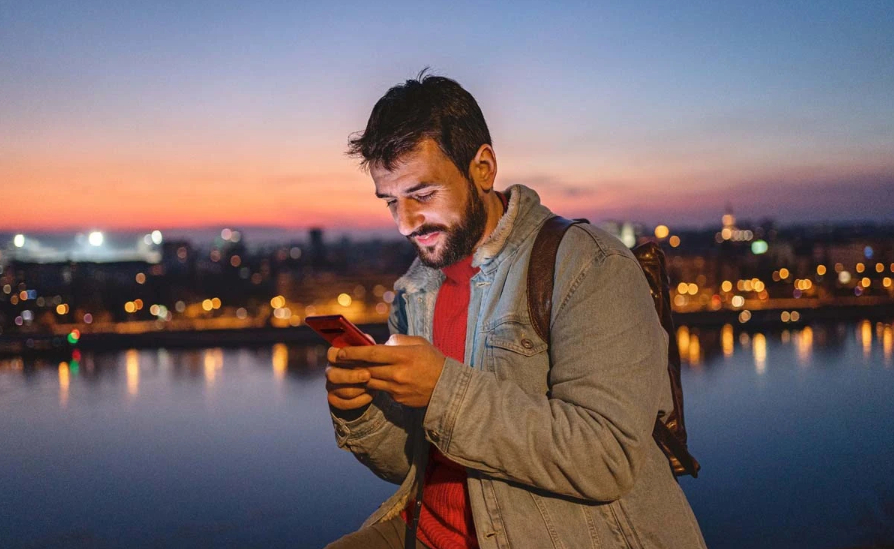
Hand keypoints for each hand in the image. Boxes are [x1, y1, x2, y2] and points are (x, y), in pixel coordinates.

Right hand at [325, 332, 377, 410]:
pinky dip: (360, 400)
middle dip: (351, 376)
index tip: (356, 357)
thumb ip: (367, 345)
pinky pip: (346, 403)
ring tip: (373, 386)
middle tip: (367, 375)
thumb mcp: (368, 351)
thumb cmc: (367, 362)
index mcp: (335, 356)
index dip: (343, 356)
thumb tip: (368, 340)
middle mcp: (330, 371)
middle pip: (333, 375)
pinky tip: (370, 395)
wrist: (365, 382)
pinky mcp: (335, 400)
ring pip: (342, 391)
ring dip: (359, 389)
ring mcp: (331, 387)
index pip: (332, 354)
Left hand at [327, 334, 445, 407]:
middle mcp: (398, 373)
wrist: (447, 387)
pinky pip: (381, 390)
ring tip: (352, 368)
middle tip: (337, 360)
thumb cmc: (433, 360)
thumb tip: (381, 343)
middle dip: (350, 364)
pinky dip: (375, 383)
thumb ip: (398, 341)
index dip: (353, 352)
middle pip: (367, 369)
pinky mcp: (398, 398)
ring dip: (360, 375)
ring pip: (370, 381)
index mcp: (403, 356)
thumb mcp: (419, 343)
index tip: (341, 351)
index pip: (372, 353)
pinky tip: (372, 378)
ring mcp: (397, 388)